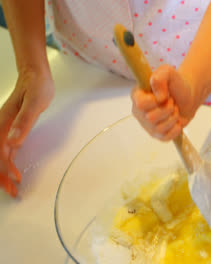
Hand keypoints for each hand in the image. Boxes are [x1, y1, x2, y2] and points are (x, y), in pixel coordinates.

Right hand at [0, 69, 53, 196]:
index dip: (4, 170)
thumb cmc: (36, 86)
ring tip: (13, 185)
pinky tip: (15, 170)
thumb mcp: (34, 103)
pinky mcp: (13, 128)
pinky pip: (7, 149)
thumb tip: (13, 141)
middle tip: (12, 192)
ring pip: (1, 155)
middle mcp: (2, 128)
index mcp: (4, 124)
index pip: (0, 153)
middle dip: (1, 176)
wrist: (36, 75)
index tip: (13, 182)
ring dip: (4, 171)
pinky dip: (9, 162)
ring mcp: (6, 128)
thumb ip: (24, 122)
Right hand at [131, 65, 199, 140]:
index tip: (164, 95)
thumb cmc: (176, 84)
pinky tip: (176, 120)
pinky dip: (176, 128)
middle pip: (150, 118)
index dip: (155, 101)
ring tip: (174, 109)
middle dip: (167, 109)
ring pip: (159, 128)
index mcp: (137, 95)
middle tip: (171, 101)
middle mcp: (138, 111)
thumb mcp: (168, 72)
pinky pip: (166, 137)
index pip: (140, 104)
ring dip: (173, 117)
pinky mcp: (157, 134)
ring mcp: (147, 124)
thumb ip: (160, 77)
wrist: (188, 96)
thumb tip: (159, 96)